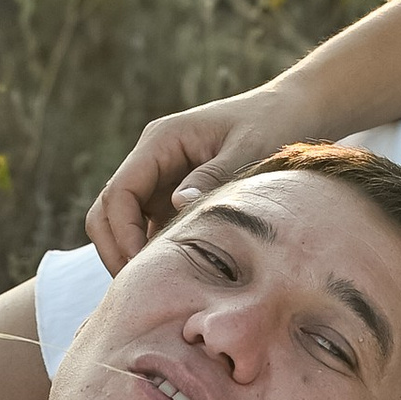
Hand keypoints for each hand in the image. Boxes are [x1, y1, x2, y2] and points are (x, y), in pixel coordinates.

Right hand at [86, 86, 311, 269]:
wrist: (293, 110)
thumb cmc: (272, 123)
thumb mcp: (249, 148)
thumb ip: (214, 176)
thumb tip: (178, 205)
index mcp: (162, 140)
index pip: (119, 192)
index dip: (123, 234)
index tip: (143, 268)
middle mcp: (153, 158)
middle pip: (107, 210)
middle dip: (116, 249)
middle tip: (142, 289)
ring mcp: (160, 178)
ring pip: (122, 222)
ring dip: (130, 253)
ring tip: (158, 288)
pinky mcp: (172, 195)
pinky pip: (148, 227)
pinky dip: (151, 251)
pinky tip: (174, 277)